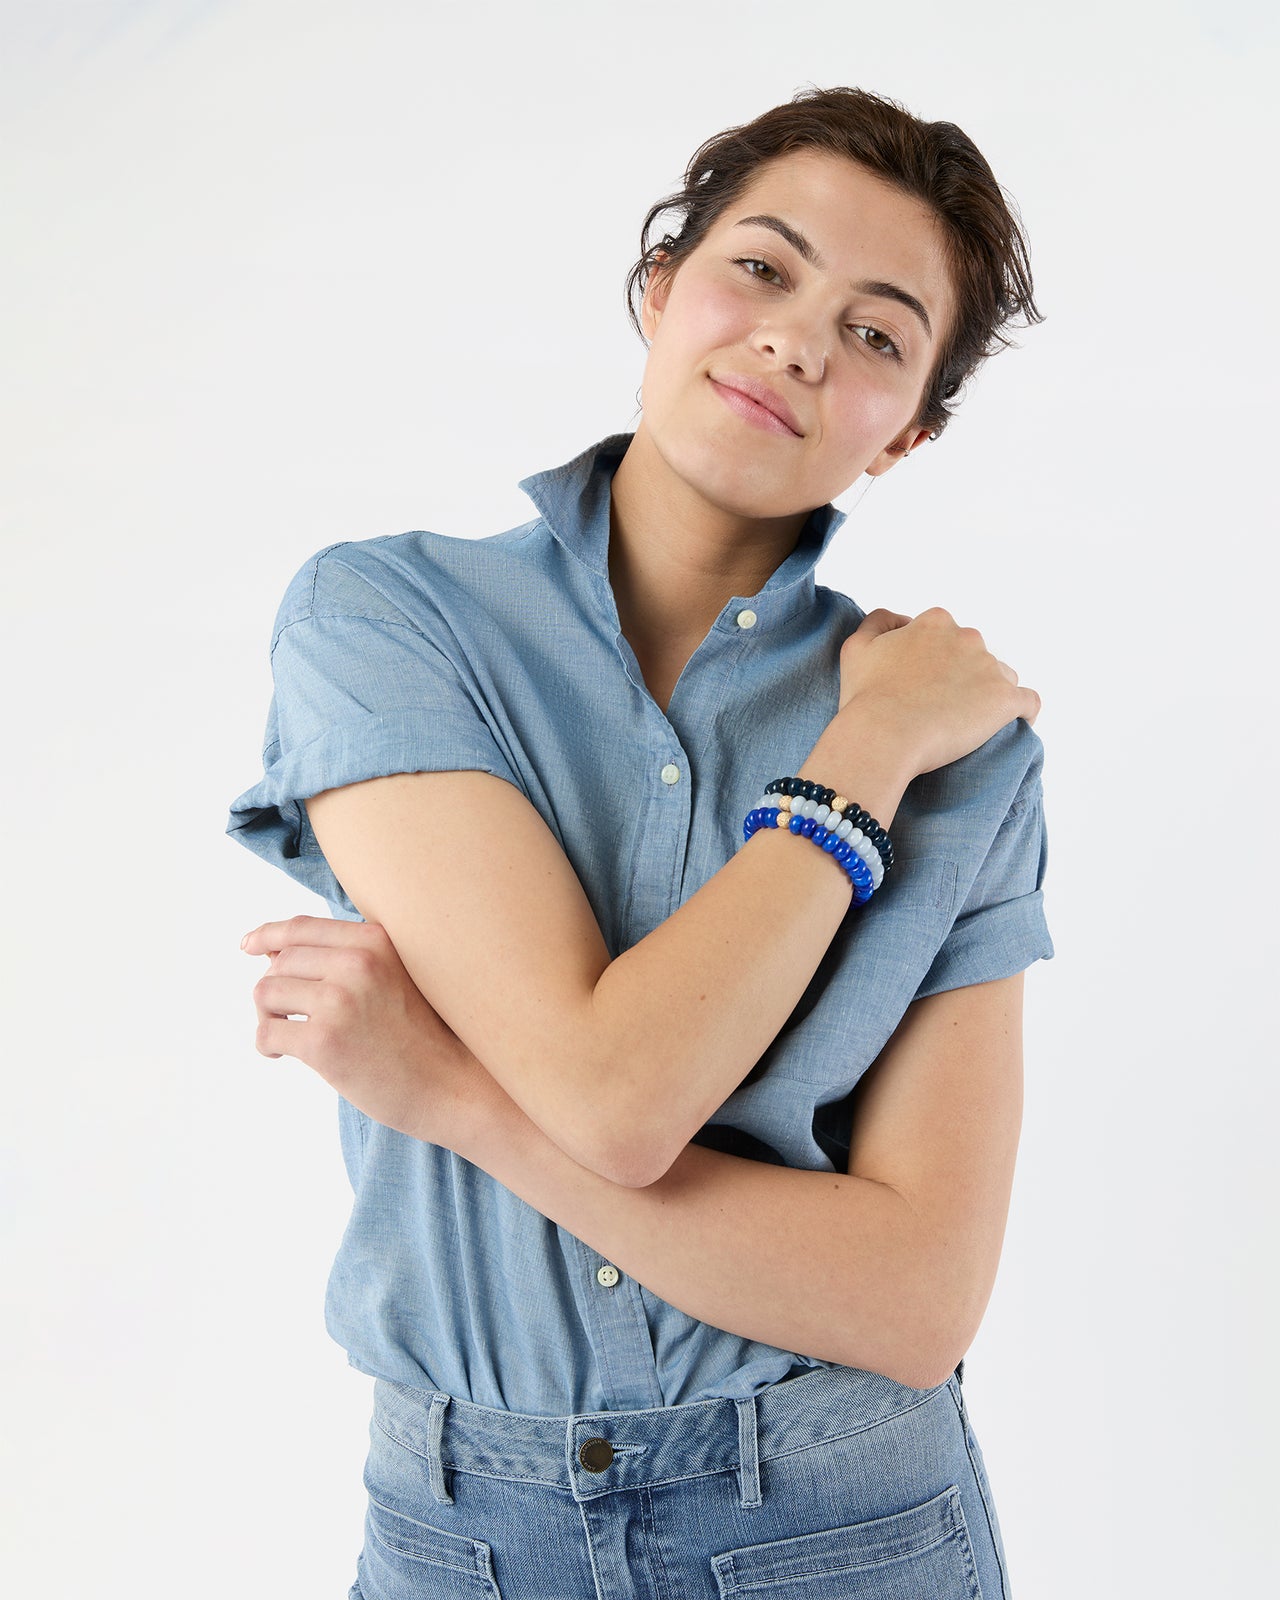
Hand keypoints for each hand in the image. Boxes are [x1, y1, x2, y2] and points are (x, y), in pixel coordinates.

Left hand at [242, 915, 480, 1146]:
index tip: (249, 945)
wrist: (452, 1085)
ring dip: (268, 1016)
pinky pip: (267, 1034)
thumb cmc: (422, 1035)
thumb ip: (343, 958)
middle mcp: (357, 964)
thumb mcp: (393, 977)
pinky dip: (267, 1046)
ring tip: (288, 1036)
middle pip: (280, 962)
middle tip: (289, 1016)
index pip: (303, 927)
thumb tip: (270, 952)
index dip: (269, 935)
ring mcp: (339, 1002)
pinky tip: (284, 1056)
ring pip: (265, 993)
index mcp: (375, 941)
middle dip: (276, 988)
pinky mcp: (324, 1043)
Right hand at [835, 606, 1039, 776]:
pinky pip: (1028, 702)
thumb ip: (878, 621)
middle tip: (939, 706)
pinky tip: (1011, 722)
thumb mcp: (857, 646)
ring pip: (1000, 677)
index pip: (945, 635)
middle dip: (962, 675)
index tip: (922, 683)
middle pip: (974, 654)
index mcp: (935, 622)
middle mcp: (967, 637)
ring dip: (987, 693)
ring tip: (966, 721)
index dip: (934, 659)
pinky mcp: (1005, 700)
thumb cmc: (865, 696)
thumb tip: (900, 619)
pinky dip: (1022, 711)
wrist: (883, 736)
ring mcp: (989, 668)